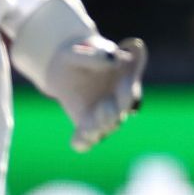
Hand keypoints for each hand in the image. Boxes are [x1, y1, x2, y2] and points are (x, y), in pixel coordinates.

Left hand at [49, 36, 146, 151]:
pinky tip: (75, 142)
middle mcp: (117, 102)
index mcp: (124, 82)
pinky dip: (83, 143)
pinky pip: (87, 140)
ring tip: (87, 128)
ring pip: (105, 128)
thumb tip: (112, 61)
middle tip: (104, 108)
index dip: (129, 91)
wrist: (62, 68)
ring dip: (98, 129)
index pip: (131, 92)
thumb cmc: (77, 55)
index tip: (123, 85)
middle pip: (120, 114)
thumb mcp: (79, 51)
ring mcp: (103, 116)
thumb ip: (96, 55)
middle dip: (114, 114)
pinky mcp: (86, 125)